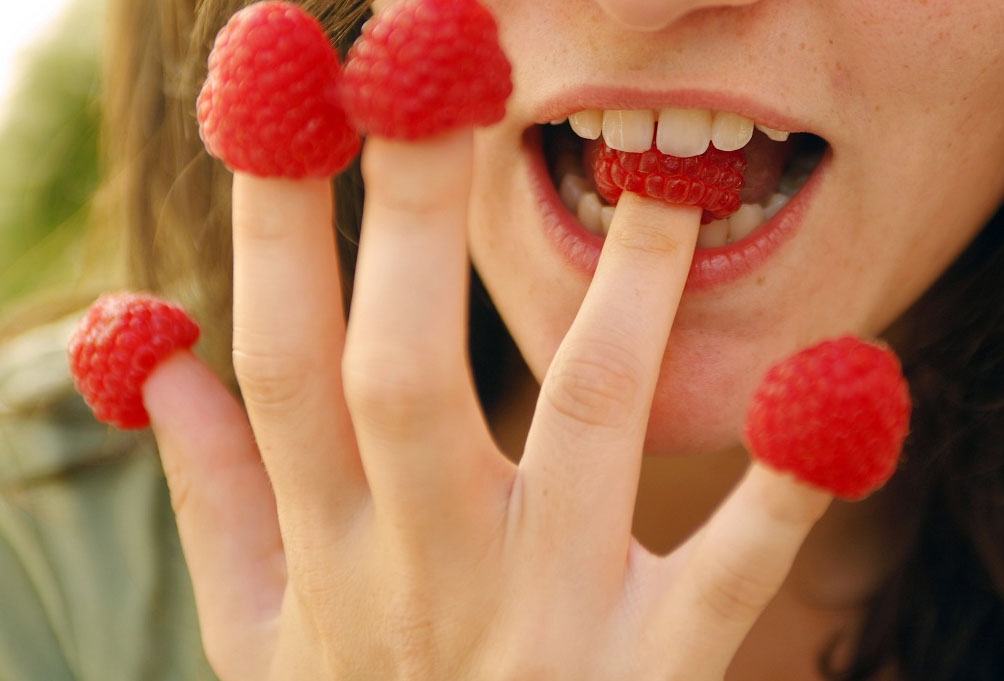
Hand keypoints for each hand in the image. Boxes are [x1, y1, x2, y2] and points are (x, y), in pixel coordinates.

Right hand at [142, 129, 830, 680]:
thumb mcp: (251, 626)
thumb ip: (209, 486)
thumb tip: (151, 350)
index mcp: (323, 551)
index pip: (281, 359)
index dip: (272, 223)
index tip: (282, 95)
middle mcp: (425, 573)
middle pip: (403, 373)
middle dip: (405, 218)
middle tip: (429, 70)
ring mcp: (544, 623)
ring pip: (582, 431)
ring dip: (618, 298)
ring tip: (655, 179)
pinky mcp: (649, 671)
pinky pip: (728, 576)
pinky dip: (785, 487)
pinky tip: (836, 389)